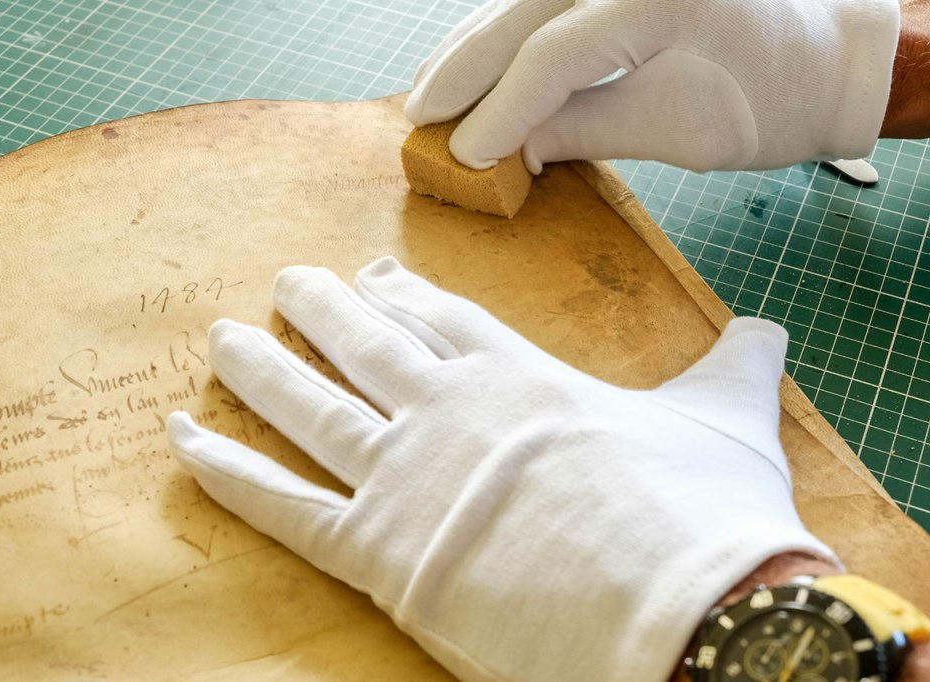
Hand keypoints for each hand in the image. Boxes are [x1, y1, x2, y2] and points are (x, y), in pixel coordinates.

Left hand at [167, 257, 834, 681]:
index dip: (404, 293)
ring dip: (261, 370)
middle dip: (325, 310)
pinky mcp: (380, 554)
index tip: (373, 274)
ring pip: (311, 409)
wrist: (685, 609)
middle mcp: (449, 413)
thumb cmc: (705, 513)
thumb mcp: (727, 421)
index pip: (445, 319)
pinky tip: (181, 440)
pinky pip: (282, 506)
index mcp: (521, 379)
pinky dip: (226, 472)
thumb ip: (734, 366)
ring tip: (222, 338)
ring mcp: (406, 479)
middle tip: (289, 282)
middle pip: (366, 346)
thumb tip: (772, 328)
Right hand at [405, 0, 899, 172]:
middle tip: (418, 114)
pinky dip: (503, 33)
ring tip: (428, 90)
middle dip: (464, 67)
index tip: (466, 154)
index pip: (554, 55)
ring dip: (471, 46)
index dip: (501, 109)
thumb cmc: (769, 102)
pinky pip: (543, 3)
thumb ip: (585, 129)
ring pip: (522, 0)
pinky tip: (471, 60)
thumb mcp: (678, 130)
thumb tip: (510, 147)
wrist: (825, 57)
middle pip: (521, 13)